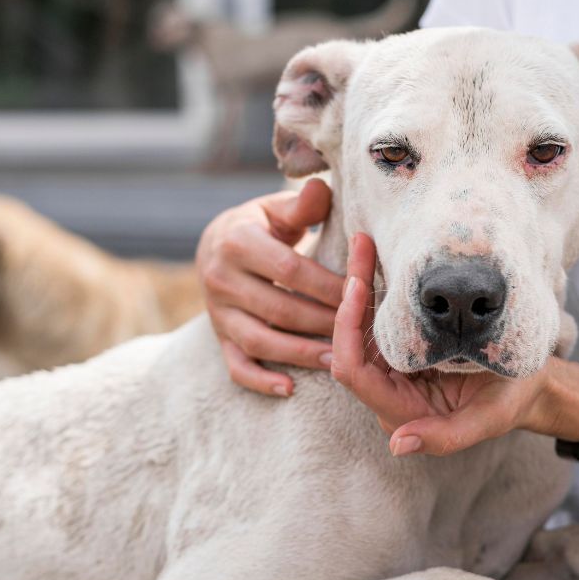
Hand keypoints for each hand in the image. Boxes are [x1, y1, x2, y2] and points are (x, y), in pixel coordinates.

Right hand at [197, 178, 343, 395]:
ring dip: (300, 355)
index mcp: (237, 241)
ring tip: (337, 360)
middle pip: (279, 309)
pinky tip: (289, 389)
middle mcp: (220, 278)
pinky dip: (260, 381)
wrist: (215, 243)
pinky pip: (236, 365)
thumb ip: (302, 205)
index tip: (362, 293)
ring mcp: (217, 312)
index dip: (327, 284)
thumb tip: (323, 190)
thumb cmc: (261, 225)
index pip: (289, 269)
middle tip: (360, 332)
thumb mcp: (276, 209)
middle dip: (322, 322)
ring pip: (260, 341)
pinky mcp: (219, 336)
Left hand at [332, 233, 578, 455]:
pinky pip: (379, 318)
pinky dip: (377, 288)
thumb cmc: (511, 402)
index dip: (347, 328)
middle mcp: (387, 389)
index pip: (352, 370)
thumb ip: (445, 438)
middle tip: (361, 245)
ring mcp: (393, 367)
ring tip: (364, 242)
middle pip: (348, 341)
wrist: (530, 385)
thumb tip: (397, 445)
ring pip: (360, 326)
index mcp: (398, 411)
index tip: (359, 284)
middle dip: (350, 294)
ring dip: (360, 283)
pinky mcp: (404, 347)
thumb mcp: (487, 420)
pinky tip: (377, 256)